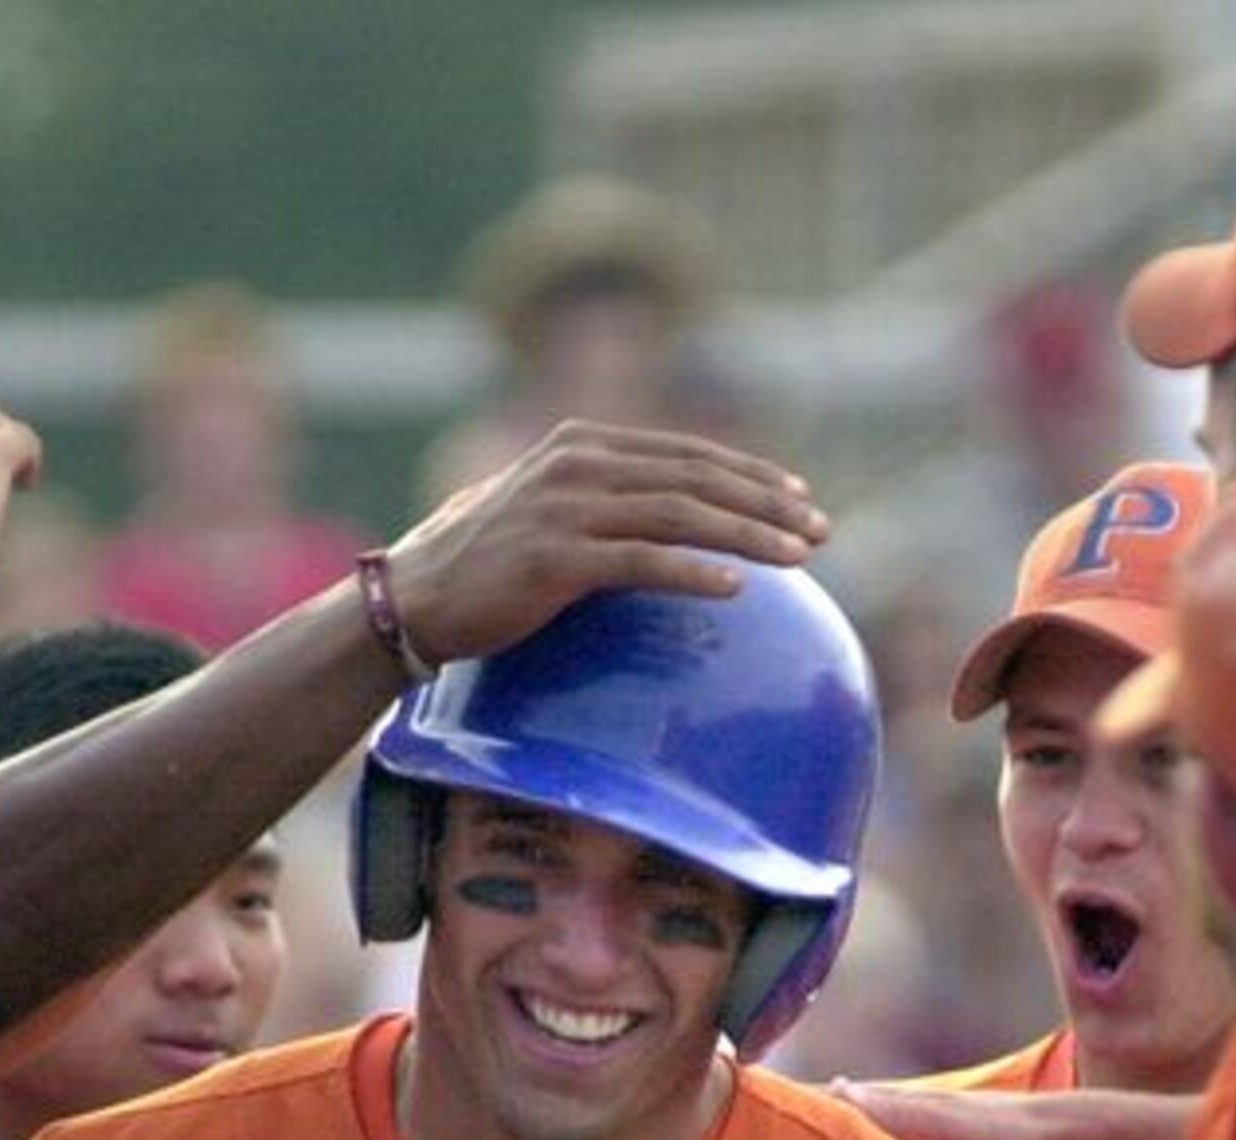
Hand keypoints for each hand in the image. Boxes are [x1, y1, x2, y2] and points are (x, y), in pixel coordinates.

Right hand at [377, 421, 827, 667]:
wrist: (414, 598)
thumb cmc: (484, 564)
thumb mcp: (548, 510)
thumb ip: (604, 499)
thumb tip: (666, 514)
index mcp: (582, 445)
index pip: (686, 452)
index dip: (749, 473)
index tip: (800, 497)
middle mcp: (578, 464)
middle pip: (696, 478)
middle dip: (766, 503)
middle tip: (821, 531)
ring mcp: (566, 508)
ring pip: (680, 515)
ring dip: (748, 536)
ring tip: (800, 558)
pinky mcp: (556, 558)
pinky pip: (642, 562)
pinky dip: (693, 572)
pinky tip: (736, 589)